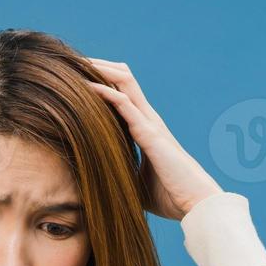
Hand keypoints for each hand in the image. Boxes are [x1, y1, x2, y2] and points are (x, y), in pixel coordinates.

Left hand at [84, 58, 223, 220]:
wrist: (195, 204)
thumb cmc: (168, 196)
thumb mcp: (133, 180)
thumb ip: (118, 170)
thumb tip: (93, 179)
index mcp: (144, 127)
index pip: (121, 92)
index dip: (101, 80)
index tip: (75, 77)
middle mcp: (148, 119)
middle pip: (122, 78)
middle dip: (97, 66)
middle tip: (70, 62)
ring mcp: (150, 123)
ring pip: (124, 83)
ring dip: (100, 70)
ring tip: (75, 63)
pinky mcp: (150, 134)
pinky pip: (125, 105)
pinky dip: (105, 93)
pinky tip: (85, 87)